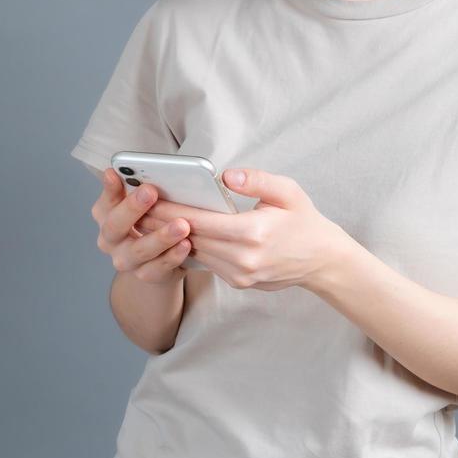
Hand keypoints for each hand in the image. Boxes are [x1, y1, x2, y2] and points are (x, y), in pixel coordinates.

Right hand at [91, 168, 192, 283]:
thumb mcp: (141, 204)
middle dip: (132, 208)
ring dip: (161, 237)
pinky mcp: (145, 275)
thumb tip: (145, 170)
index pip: (104, 200)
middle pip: (115, 226)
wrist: (156, 261)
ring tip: (181, 225)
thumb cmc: (149, 223)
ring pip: (139, 250)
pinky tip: (185, 245)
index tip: (115, 173)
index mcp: (105, 216)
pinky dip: (173, 256)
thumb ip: (139, 187)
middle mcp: (110, 240)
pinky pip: (158, 268)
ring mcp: (125, 260)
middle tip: (150, 192)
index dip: (110, 188)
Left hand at [135, 167, 347, 291]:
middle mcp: (243, 259)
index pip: (199, 221)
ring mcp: (240, 274)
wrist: (323, 261)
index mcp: (253, 233)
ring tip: (145, 218)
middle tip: (134, 207)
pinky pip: (206, 262)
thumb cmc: (304, 220)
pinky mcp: (238, 282)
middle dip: (161, 223)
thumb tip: (225, 175)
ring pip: (195, 253)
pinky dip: (188, 247)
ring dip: (170, 237)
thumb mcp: (288, 191)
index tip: (146, 199)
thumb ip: (256, 179)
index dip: (169, 210)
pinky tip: (171, 234)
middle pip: (190, 239)